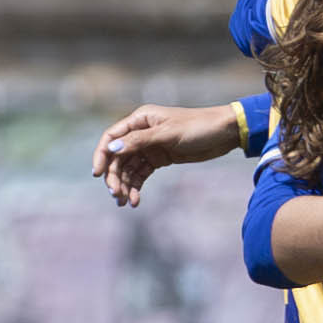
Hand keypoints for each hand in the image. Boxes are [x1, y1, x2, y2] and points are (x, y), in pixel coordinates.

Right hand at [94, 102, 243, 205]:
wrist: (224, 133)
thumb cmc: (198, 127)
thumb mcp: (168, 133)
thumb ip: (140, 141)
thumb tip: (113, 149)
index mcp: (140, 119)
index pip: (112, 137)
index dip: (102, 155)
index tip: (98, 174)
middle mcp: (141, 132)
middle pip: (118, 157)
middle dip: (115, 176)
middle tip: (116, 195)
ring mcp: (149, 147)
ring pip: (129, 168)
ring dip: (125, 185)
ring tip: (126, 202)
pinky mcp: (159, 159)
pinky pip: (142, 174)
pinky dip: (137, 186)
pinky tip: (136, 200)